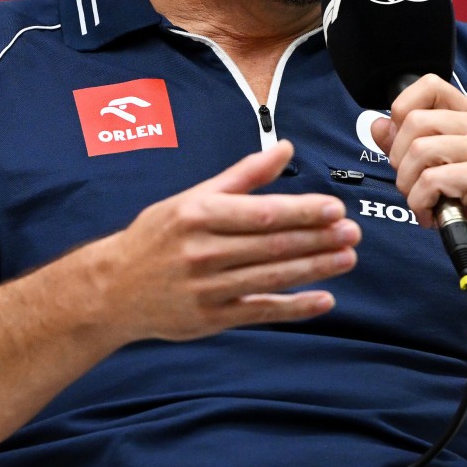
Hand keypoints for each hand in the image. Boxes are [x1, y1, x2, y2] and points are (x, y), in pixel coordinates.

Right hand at [93, 140, 360, 342]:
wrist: (112, 288)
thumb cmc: (157, 236)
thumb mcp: (193, 197)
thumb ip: (243, 175)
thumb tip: (284, 148)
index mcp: (199, 215)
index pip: (262, 213)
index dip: (302, 211)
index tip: (335, 208)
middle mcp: (203, 251)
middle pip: (272, 245)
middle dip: (318, 239)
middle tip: (353, 233)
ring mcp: (207, 288)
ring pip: (272, 277)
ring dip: (314, 269)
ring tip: (347, 258)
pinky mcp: (211, 318)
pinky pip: (261, 312)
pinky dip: (295, 307)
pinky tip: (324, 299)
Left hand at [370, 74, 466, 287]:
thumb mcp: (442, 172)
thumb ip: (410, 146)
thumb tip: (377, 125)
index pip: (429, 85)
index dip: (402, 111)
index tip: (403, 146)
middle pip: (414, 120)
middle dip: (399, 160)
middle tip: (412, 186)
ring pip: (418, 150)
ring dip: (408, 186)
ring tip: (424, 204)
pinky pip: (430, 180)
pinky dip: (420, 204)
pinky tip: (432, 216)